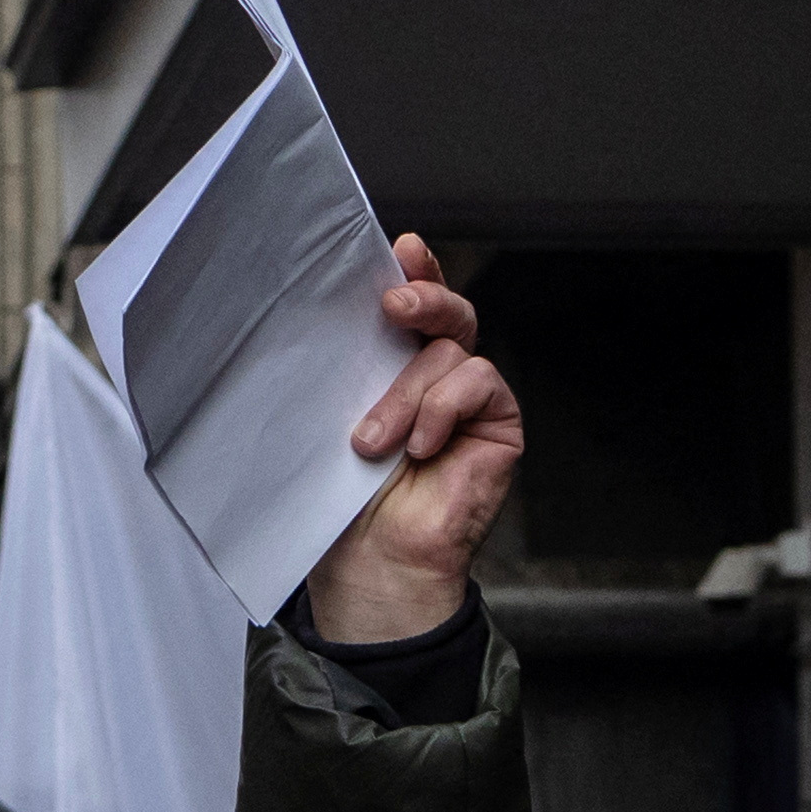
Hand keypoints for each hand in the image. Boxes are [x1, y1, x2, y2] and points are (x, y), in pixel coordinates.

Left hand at [302, 236, 524, 643]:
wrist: (372, 561)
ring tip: (374, 442)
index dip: (413, 274)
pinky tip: (422, 445)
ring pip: (450, 352)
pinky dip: (445, 407)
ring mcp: (470, 398)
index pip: (409, 308)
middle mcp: (436, 376)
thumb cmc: (343, 501)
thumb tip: (312, 319)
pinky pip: (480, 381)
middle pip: (444, 312)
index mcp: (392, 368)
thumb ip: (339, 368)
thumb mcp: (329, 419)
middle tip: (392, 306)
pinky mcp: (498, 422)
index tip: (401, 250)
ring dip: (407, 394)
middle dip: (422, 298)